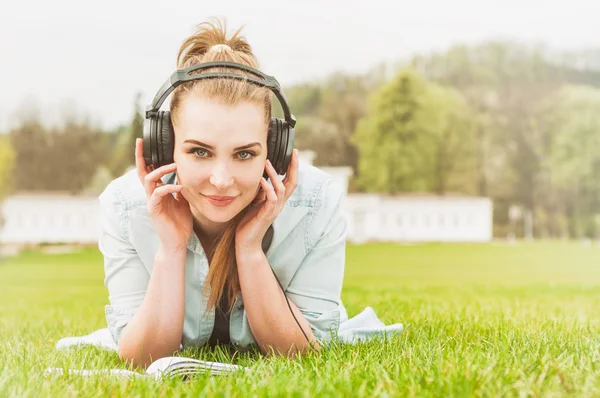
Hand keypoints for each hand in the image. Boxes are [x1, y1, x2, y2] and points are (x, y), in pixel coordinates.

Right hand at [135, 138, 192, 252]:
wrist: (177, 241)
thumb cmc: (180, 222)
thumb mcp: (183, 201)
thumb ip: (180, 188)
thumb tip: (183, 175)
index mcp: (157, 191)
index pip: (149, 171)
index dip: (146, 157)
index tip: (144, 142)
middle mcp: (152, 194)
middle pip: (141, 171)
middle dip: (141, 156)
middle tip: (141, 142)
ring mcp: (151, 202)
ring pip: (148, 180)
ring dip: (160, 171)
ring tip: (174, 166)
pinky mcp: (154, 210)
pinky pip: (157, 194)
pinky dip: (168, 188)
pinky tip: (179, 187)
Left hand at [235, 149, 298, 252]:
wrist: (246, 242)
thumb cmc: (249, 222)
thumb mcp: (254, 202)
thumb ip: (260, 191)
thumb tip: (260, 177)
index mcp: (278, 200)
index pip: (290, 181)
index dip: (293, 167)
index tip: (293, 153)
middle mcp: (280, 204)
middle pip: (292, 183)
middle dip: (293, 167)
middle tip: (293, 153)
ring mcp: (275, 209)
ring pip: (282, 189)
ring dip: (275, 175)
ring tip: (268, 163)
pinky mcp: (267, 215)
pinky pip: (272, 199)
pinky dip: (268, 188)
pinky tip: (261, 180)